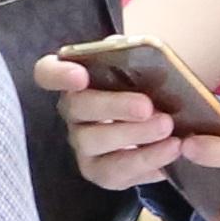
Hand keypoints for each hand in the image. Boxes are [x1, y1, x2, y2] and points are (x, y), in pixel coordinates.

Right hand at [35, 53, 183, 190]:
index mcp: (76, 78)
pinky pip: (115, 171)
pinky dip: (145, 160)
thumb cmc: (150, 89)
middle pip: (76, 107)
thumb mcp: (145, 67)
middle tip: (147, 106)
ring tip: (168, 128)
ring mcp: (82, 144)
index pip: (48, 73)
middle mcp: (73, 111)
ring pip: (94, 141)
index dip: (58, 74)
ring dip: (133, 135)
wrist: (168, 127)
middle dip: (113, 106)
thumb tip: (137, 48)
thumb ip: (136, 54)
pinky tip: (171, 149)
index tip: (80, 76)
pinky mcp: (99, 171)